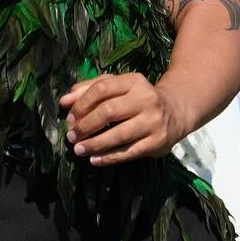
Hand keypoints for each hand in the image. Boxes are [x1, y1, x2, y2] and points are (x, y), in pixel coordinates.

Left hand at [59, 73, 189, 165]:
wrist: (175, 112)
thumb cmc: (136, 99)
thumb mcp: (117, 87)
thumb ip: (89, 89)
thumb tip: (64, 101)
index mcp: (134, 81)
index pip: (102, 88)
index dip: (82, 104)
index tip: (70, 117)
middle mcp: (146, 99)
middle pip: (109, 111)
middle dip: (86, 125)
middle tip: (72, 135)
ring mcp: (153, 121)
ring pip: (119, 134)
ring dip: (95, 144)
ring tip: (78, 149)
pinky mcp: (157, 142)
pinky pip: (129, 152)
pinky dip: (109, 157)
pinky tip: (94, 159)